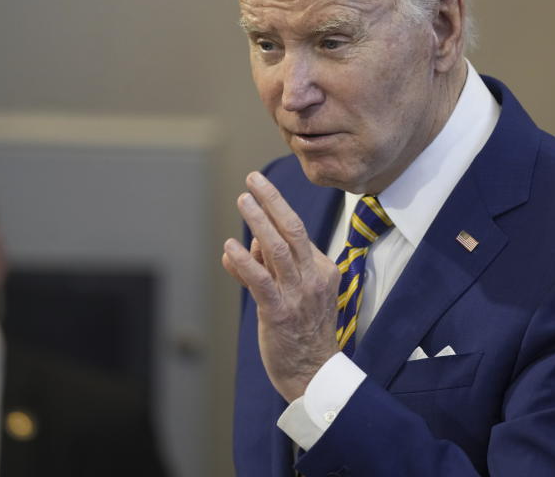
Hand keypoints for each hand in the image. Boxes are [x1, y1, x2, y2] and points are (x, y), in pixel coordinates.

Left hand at [222, 171, 340, 401]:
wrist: (314, 375)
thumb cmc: (303, 333)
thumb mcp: (294, 294)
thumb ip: (268, 269)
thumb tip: (243, 247)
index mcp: (323, 270)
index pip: (298, 234)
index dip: (274, 213)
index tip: (258, 192)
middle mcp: (314, 278)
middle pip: (294, 230)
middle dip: (272, 201)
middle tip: (253, 179)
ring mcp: (299, 295)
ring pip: (279, 249)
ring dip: (259, 222)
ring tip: (242, 199)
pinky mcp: (280, 313)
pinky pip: (262, 281)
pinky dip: (246, 262)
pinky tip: (231, 247)